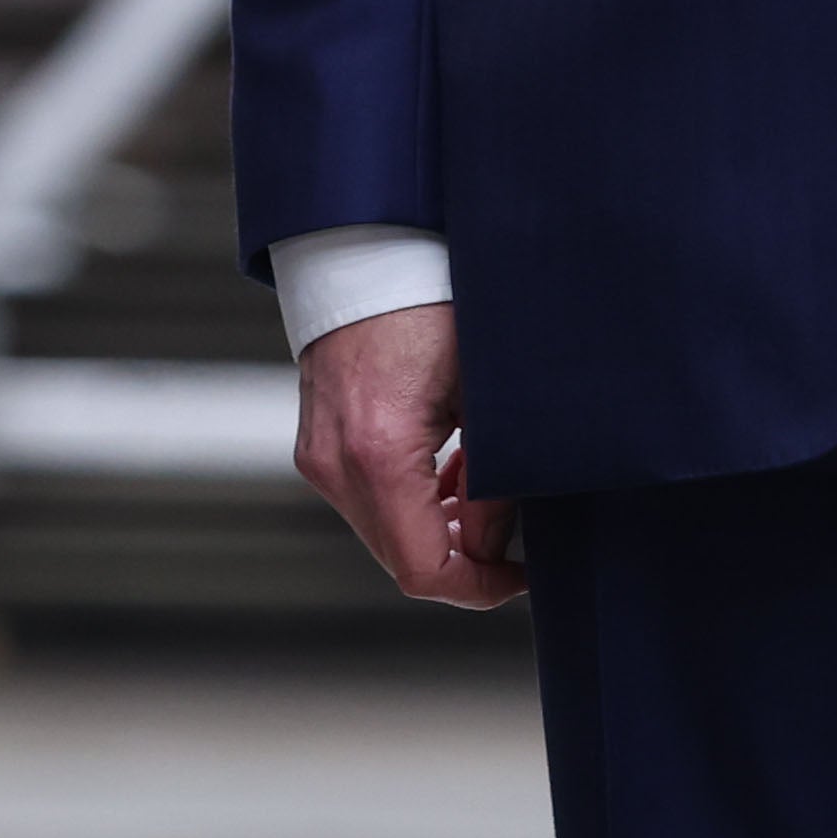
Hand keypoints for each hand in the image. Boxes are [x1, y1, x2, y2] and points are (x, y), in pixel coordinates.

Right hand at [295, 304, 521, 608]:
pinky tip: (447, 461)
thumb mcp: (485, 398)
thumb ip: (493, 486)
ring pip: (382, 529)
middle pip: (399, 556)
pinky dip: (408, 497)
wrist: (373, 248)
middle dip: (461, 554)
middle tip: (511, 524)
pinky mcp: (315, 439)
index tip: (520, 574)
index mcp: (378, 453)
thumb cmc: (434, 305)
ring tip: (480, 480)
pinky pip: (364, 496)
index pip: (422, 570)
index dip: (479, 589)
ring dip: (435, 523)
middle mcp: (333, 462)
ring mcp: (317, 452)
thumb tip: (496, 548)